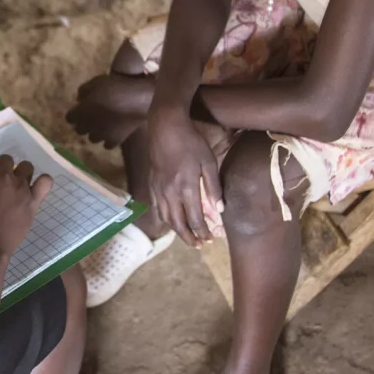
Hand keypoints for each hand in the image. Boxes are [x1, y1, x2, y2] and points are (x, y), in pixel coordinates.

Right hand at [0, 155, 52, 259]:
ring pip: (27, 166)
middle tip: (0, 184)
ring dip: (21, 173)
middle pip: (7, 159)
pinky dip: (42, 183)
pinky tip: (35, 190)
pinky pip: (45, 182)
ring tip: (17, 187)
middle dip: (3, 169)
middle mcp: (5, 176)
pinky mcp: (34, 200)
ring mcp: (21, 187)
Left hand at [66, 73, 154, 148]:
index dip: (74, 113)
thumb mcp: (96, 82)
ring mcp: (101, 135)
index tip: (80, 109)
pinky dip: (108, 139)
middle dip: (83, 124)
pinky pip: (106, 144)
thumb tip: (79, 98)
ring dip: (95, 132)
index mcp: (80, 111)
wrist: (136, 98)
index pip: (69, 118)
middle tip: (91, 116)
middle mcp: (88, 126)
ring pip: (92, 138)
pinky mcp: (114, 141)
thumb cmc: (115, 86)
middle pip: (79, 130)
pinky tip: (113, 132)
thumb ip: (84, 91)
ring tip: (103, 125)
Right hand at [147, 108, 222, 246]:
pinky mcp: (152, 184)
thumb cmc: (191, 141)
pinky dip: (166, 218)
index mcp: (187, 187)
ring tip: (187, 238)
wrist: (166, 127)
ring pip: (166, 218)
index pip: (195, 219)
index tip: (210, 240)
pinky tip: (172, 220)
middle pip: (178, 223)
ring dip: (177, 231)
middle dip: (189, 237)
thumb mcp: (208, 161)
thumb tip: (221, 210)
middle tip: (199, 246)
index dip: (203, 232)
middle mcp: (170, 192)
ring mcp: (159, 189)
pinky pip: (158, 207)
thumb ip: (214, 187)